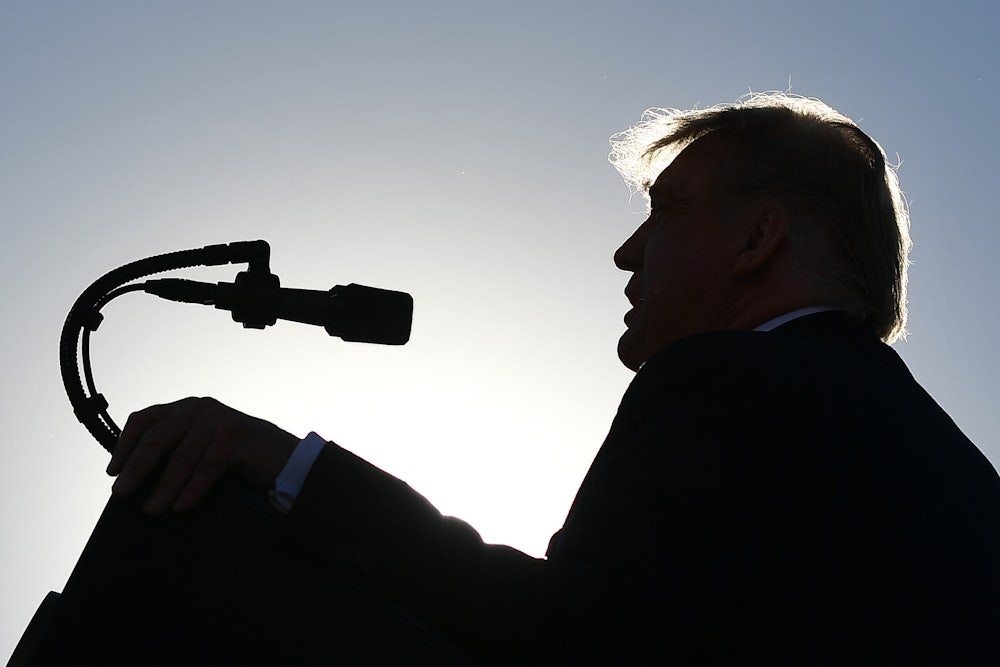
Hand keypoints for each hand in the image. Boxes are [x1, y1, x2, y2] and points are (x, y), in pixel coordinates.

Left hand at [107, 397, 300, 513]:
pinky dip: (191, 490)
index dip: (125, 446)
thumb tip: (133, 477)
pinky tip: (181, 507)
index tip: (112, 472)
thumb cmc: (237, 460)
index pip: (144, 419)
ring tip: (151, 510)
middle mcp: (200, 408)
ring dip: (163, 487)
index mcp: (186, 408)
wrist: (284, 460)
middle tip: (121, 493)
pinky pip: (206, 467)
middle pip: (158, 437)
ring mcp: (218, 419)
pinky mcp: (235, 435)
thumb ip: (175, 450)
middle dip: (136, 468)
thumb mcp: (201, 448)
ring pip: (181, 456)